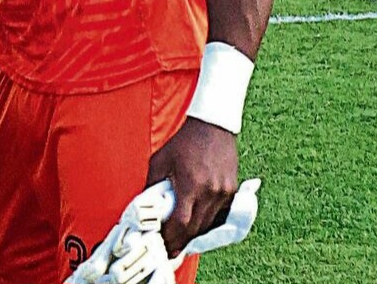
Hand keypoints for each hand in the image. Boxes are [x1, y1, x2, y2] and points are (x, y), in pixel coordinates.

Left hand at [145, 117, 238, 257]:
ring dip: (194, 235)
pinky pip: (219, 215)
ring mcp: (223, 193)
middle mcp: (210, 192)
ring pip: (208, 224)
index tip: (162, 244)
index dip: (171, 237)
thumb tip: (145, 205)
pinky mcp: (231, 191)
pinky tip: (196, 227)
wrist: (212, 127)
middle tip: (169, 250)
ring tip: (180, 242)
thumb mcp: (161, 160)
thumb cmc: (183, 142)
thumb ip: (153, 184)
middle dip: (181, 241)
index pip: (181, 222)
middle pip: (195, 228)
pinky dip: (207, 223)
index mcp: (191, 184)